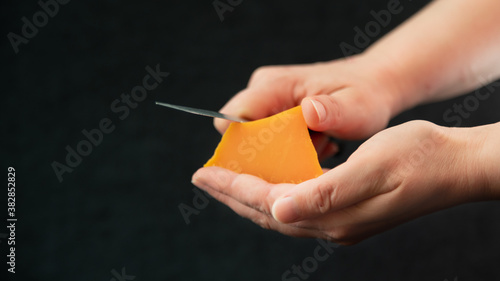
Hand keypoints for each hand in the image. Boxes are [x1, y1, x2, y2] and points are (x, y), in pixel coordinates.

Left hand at [192, 121, 492, 243]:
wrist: (456, 165)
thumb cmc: (420, 157)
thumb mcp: (372, 167)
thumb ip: (324, 192)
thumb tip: (278, 209)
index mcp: (334, 213)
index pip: (268, 201)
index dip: (233, 187)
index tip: (204, 173)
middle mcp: (333, 224)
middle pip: (267, 211)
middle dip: (231, 194)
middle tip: (202, 177)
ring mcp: (341, 221)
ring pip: (280, 210)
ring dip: (248, 195)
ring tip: (225, 180)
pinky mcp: (348, 212)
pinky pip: (298, 205)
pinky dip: (274, 193)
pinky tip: (268, 182)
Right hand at [215, 54, 402, 140]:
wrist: (370, 84)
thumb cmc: (364, 94)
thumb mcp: (355, 107)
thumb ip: (332, 111)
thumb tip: (308, 111)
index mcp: (275, 86)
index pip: (231, 119)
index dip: (241, 148)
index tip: (271, 165)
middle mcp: (263, 90)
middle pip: (238, 134)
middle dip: (263, 157)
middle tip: (303, 158)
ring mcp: (266, 100)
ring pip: (251, 140)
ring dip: (278, 154)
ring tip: (316, 147)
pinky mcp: (272, 110)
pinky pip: (264, 139)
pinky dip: (286, 150)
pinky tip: (314, 146)